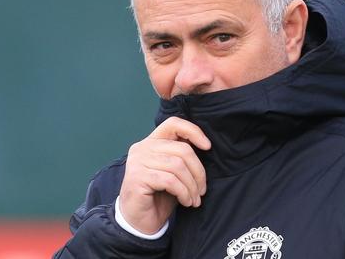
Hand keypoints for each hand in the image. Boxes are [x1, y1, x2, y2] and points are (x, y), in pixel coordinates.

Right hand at [119, 116, 210, 234]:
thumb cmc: (159, 196)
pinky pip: (170, 180)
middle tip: (202, 190)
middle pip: (182, 149)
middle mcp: (142, 147)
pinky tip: (186, 202)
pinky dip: (183, 192)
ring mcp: (137, 161)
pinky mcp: (137, 177)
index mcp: (151, 142)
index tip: (207, 147)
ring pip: (178, 166)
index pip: (173, 123)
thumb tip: (205, 145)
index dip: (194, 131)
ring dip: (192, 186)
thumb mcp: (174, 172)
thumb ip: (182, 157)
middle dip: (198, 172)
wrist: (139, 221)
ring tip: (194, 199)